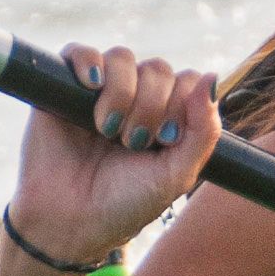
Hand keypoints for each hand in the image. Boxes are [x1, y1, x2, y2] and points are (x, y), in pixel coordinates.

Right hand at [8, 42, 220, 269]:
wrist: (69, 223)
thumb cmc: (125, 204)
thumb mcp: (176, 175)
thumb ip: (203, 131)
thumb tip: (212, 76)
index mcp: (166, 116)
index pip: (188, 81)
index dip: (181, 104)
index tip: (165, 139)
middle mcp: (136, 98)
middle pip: (157, 69)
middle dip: (150, 107)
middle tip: (133, 143)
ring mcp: (99, 92)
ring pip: (122, 58)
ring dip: (122, 94)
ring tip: (108, 131)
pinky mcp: (62, 88)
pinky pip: (80, 52)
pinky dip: (88, 62)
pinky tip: (91, 87)